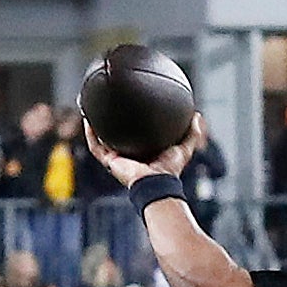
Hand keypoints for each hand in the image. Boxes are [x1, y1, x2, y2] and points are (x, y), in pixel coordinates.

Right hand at [83, 112, 203, 187]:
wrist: (156, 182)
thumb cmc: (170, 170)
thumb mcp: (184, 148)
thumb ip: (193, 133)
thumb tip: (198, 116)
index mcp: (144, 152)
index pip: (137, 135)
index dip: (132, 122)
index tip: (130, 107)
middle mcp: (129, 155)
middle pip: (116, 136)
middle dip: (110, 122)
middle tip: (107, 104)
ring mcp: (118, 158)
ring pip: (102, 139)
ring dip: (96, 126)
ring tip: (91, 109)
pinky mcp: (110, 161)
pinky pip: (95, 146)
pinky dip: (90, 134)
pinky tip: (88, 120)